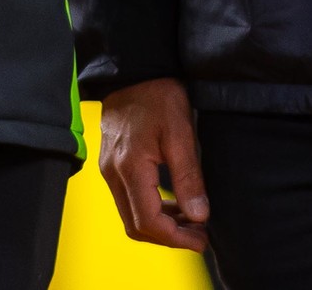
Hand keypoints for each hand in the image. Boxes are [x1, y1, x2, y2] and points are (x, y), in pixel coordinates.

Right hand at [98, 78, 208, 251]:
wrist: (133, 71)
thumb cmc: (158, 96)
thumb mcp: (181, 132)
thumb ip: (188, 177)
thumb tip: (199, 216)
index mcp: (130, 168)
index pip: (148, 221)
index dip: (176, 238)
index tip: (201, 239)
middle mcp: (114, 175)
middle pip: (136, 226)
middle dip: (168, 237)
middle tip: (199, 235)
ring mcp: (110, 171)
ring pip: (131, 216)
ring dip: (160, 225)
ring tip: (192, 220)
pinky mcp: (112, 165)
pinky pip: (128, 200)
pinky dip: (151, 210)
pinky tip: (174, 203)